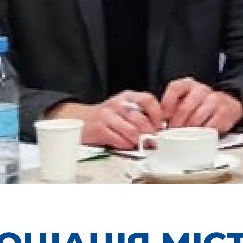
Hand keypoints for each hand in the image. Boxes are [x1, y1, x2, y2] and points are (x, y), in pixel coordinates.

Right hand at [45, 90, 163, 149]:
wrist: (81, 119)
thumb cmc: (107, 116)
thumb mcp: (124, 108)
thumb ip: (140, 113)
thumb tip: (159, 127)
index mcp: (127, 97)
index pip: (148, 99)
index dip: (157, 114)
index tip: (160, 125)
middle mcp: (117, 104)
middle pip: (140, 118)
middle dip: (150, 132)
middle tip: (153, 139)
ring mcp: (107, 116)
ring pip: (131, 130)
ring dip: (139, 141)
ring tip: (140, 144)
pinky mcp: (99, 129)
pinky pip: (119, 140)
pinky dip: (126, 145)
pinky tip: (127, 145)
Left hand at [160, 77, 242, 133]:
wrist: (228, 104)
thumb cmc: (201, 104)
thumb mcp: (186, 100)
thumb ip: (172, 107)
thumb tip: (158, 121)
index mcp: (189, 84)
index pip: (175, 88)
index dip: (167, 103)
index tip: (163, 117)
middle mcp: (201, 90)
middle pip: (184, 107)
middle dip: (176, 124)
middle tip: (172, 133)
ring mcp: (214, 100)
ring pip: (196, 118)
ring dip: (188, 131)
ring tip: (185, 136)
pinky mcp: (224, 112)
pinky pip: (209, 127)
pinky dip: (203, 134)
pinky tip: (200, 135)